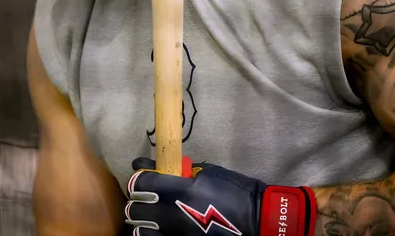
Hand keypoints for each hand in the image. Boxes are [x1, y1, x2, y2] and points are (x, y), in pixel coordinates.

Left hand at [123, 157, 316, 235]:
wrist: (258, 221)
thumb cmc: (236, 191)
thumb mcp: (209, 173)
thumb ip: (180, 171)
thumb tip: (154, 165)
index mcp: (183, 191)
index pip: (142, 183)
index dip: (138, 178)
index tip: (140, 175)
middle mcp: (175, 214)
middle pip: (136, 208)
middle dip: (137, 200)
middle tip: (143, 195)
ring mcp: (177, 234)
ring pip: (140, 230)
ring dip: (141, 221)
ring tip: (149, 216)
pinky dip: (151, 234)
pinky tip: (157, 230)